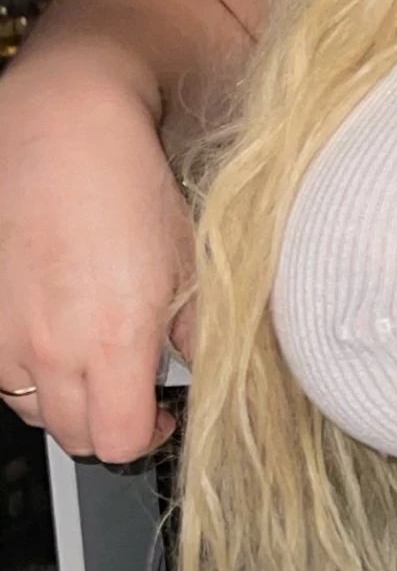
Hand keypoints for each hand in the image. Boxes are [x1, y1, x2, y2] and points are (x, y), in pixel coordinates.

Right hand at [0, 55, 197, 461]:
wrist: (62, 129)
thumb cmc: (129, 186)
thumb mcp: (191, 263)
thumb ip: (198, 332)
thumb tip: (202, 368)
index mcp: (112, 343)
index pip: (117, 441)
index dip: (146, 437)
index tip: (164, 415)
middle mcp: (50, 347)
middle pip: (74, 435)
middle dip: (108, 422)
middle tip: (134, 392)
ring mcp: (5, 331)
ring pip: (30, 406)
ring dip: (64, 398)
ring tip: (94, 360)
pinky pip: (0, 369)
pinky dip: (27, 367)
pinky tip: (56, 331)